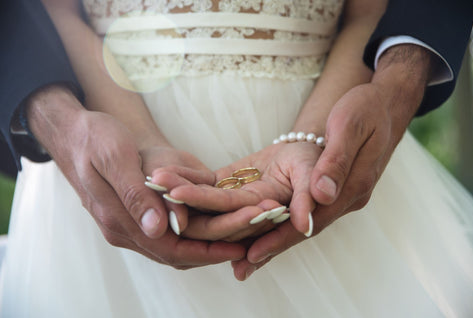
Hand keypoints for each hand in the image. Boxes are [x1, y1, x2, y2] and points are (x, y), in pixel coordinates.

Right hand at [26, 85, 244, 267]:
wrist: (76, 132)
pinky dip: (194, 234)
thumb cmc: (95, 138)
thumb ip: (135, 194)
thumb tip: (158, 229)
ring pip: (175, 248)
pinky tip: (215, 223)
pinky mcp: (134, 216)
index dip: (207, 251)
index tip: (240, 246)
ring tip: (241, 233)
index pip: (171, 250)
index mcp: (119, 219)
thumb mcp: (115, 157)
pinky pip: (169, 235)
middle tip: (251, 237)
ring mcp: (128, 226)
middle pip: (177, 255)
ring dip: (208, 244)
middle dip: (216, 249)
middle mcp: (124, 230)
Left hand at [154, 141, 322, 240]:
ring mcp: (235, 200)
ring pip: (204, 199)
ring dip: (180, 190)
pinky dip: (185, 175)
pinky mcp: (228, 185)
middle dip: (188, 205)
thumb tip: (305, 225)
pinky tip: (163, 170)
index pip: (242, 220)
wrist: (307, 150)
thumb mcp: (315, 174)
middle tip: (162, 194)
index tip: (189, 213)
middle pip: (216, 214)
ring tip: (155, 178)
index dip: (218, 218)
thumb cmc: (317, 160)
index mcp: (271, 213)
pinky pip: (204, 182)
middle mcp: (249, 212)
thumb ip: (309, 198)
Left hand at [232, 45, 432, 279]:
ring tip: (245, 258)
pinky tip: (266, 231)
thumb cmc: (365, 108)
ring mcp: (343, 195)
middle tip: (240, 268)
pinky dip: (285, 224)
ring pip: (305, 224)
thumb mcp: (350, 125)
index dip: (282, 237)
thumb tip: (322, 196)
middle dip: (273, 247)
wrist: (383, 105)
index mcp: (354, 184)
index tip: (255, 252)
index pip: (314, 219)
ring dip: (276, 241)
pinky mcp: (335, 190)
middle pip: (306, 229)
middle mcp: (348, 197)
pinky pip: (307, 212)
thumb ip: (336, 160)